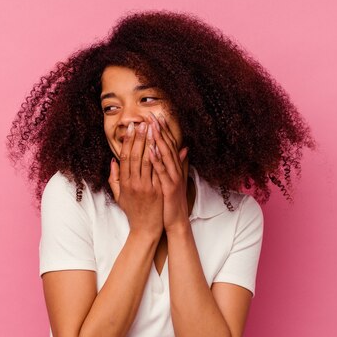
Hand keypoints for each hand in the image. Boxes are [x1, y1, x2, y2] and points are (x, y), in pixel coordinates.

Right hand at [108, 118, 163, 236]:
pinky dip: (159, 158)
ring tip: (152, 129)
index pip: (125, 157)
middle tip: (143, 122)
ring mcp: (146, 187)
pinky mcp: (157, 191)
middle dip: (139, 138)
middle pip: (135, 156)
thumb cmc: (133, 212)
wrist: (146, 229)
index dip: (128, 141)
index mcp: (124, 183)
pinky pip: (158, 171)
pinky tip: (161, 146)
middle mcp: (133, 183)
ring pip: (146, 161)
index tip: (132, 128)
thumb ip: (115, 179)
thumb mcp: (119, 196)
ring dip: (149, 143)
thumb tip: (113, 161)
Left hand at [147, 111, 189, 233]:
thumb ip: (179, 163)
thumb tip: (185, 148)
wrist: (176, 221)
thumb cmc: (171, 201)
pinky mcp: (169, 188)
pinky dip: (157, 160)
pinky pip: (161, 172)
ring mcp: (173, 178)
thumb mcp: (175, 180)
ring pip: (166, 155)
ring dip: (158, 140)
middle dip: (160, 130)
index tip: (157, 117)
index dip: (164, 130)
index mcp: (174, 168)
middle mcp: (175, 170)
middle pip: (168, 146)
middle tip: (152, 115)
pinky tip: (150, 149)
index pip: (169, 145)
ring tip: (151, 126)